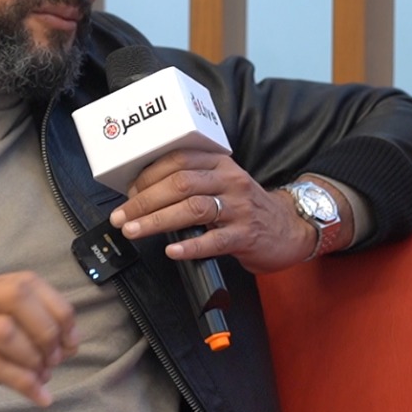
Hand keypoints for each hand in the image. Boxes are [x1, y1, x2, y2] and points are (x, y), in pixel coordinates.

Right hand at [0, 271, 77, 411]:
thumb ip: (10, 339)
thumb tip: (60, 340)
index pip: (21, 281)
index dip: (56, 307)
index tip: (72, 338)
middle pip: (16, 295)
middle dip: (49, 327)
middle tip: (58, 358)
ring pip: (5, 330)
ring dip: (35, 357)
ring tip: (43, 378)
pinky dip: (24, 383)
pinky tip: (37, 397)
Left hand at [109, 150, 316, 274]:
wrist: (288, 228)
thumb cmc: (247, 207)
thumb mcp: (223, 183)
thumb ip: (193, 181)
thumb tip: (145, 191)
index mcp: (220, 163)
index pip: (178, 160)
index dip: (148, 175)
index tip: (129, 191)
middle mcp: (229, 181)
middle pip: (180, 184)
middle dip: (144, 200)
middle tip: (122, 216)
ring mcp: (239, 208)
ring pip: (192, 208)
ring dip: (157, 220)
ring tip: (135, 230)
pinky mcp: (246, 235)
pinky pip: (214, 240)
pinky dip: (190, 246)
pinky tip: (172, 250)